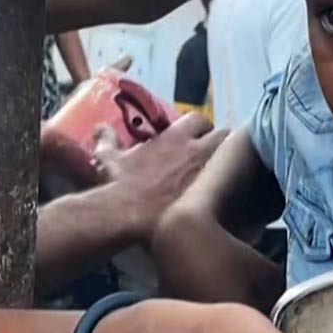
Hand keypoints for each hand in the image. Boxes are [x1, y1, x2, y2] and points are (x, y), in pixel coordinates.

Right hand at [92, 114, 228, 243]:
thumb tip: (101, 128)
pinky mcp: (213, 195)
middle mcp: (197, 151)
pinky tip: (222, 195)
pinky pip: (231, 185)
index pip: (199, 119)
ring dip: (228, 162)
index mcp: (175, 138)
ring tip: (220, 172)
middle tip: (213, 153)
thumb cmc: (119, 184)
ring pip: (232, 158)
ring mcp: (208, 173)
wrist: (129, 214)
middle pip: (224, 135)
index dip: (200, 126)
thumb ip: (107, 139)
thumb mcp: (108, 158)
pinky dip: (229, 187)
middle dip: (221, 141)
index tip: (196, 135)